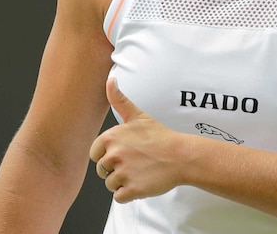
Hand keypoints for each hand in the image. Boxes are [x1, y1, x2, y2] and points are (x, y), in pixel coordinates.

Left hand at [89, 78, 184, 202]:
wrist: (181, 156)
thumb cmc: (160, 136)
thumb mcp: (138, 115)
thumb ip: (119, 100)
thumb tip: (110, 80)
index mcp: (111, 137)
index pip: (95, 154)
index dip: (109, 155)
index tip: (126, 152)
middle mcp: (114, 155)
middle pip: (102, 171)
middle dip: (116, 169)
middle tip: (136, 161)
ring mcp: (122, 173)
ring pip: (110, 184)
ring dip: (124, 181)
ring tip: (141, 171)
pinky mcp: (131, 190)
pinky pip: (119, 197)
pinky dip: (130, 193)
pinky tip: (142, 181)